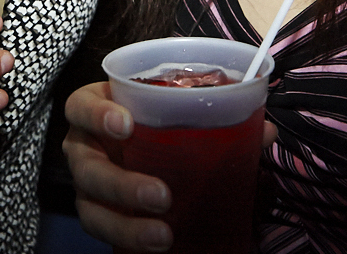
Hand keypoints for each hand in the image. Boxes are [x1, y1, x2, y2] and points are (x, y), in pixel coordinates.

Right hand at [63, 81, 276, 251]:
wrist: (139, 146)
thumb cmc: (156, 120)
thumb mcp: (180, 111)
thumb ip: (218, 117)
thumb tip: (265, 131)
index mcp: (97, 109)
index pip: (81, 106)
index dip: (97, 115)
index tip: (126, 124)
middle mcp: (84, 147)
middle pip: (86, 166)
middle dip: (121, 184)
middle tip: (161, 196)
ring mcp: (86, 183)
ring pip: (90, 207)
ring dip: (125, 224)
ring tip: (162, 236)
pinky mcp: (97, 212)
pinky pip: (103, 229)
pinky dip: (128, 239)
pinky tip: (156, 247)